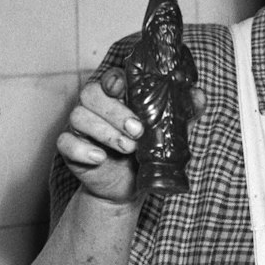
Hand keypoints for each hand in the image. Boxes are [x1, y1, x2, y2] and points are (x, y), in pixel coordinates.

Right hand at [56, 66, 202, 205]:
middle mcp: (95, 107)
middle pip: (92, 94)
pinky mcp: (71, 149)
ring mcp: (80, 127)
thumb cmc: (147, 152)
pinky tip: (99, 158)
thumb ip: (182, 113)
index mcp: (117, 97)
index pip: (109, 78)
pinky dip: (82, 149)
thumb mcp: (168, 133)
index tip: (122, 88)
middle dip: (115, 112)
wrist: (131, 187)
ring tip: (129, 148)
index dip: (113, 79)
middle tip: (138, 131)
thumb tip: (198, 95)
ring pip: (79, 116)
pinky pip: (66, 143)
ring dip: (105, 132)